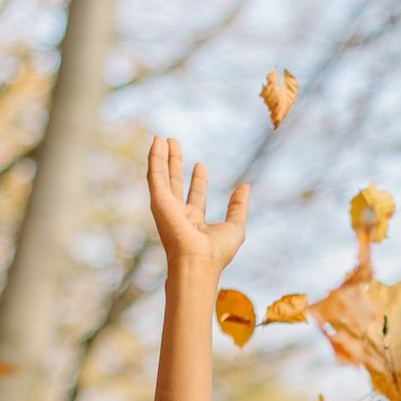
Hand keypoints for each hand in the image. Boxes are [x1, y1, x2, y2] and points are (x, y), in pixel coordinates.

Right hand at [147, 136, 250, 274]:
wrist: (198, 262)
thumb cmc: (217, 252)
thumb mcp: (235, 226)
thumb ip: (239, 206)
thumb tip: (245, 187)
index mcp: (195, 222)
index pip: (196, 196)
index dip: (199, 181)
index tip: (201, 166)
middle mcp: (178, 214)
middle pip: (176, 183)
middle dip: (175, 164)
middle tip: (175, 144)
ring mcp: (166, 207)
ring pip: (162, 176)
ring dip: (162, 157)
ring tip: (163, 138)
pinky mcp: (159, 202)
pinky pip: (155, 175)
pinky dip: (155, 158)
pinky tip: (156, 142)